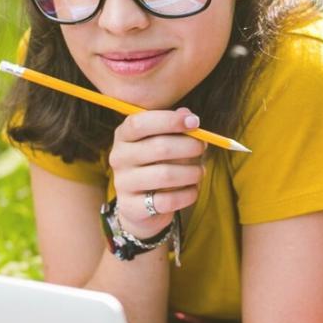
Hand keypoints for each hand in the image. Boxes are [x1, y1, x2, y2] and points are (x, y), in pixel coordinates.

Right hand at [108, 108, 206, 240]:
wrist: (140, 205)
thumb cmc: (156, 164)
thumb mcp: (163, 141)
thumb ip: (175, 127)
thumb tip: (188, 115)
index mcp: (124, 136)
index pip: (139, 123)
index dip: (170, 120)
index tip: (195, 122)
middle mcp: (119, 157)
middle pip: (159, 147)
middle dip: (189, 147)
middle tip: (203, 148)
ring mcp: (123, 183)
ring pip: (166, 175)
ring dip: (192, 172)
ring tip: (199, 172)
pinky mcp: (132, 207)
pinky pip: (168, 200)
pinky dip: (188, 194)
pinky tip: (192, 190)